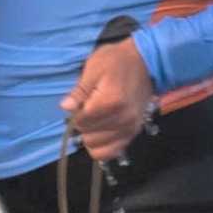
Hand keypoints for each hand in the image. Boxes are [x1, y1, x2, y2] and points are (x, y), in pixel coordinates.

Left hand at [63, 37, 157, 161]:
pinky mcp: (135, 132)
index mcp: (110, 101)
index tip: (81, 103)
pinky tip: (102, 132)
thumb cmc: (117, 61)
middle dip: (84, 125)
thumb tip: (66, 107)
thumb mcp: (94, 67)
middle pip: (89, 137)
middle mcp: (122, 119)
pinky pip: (113, 151)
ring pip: (98, 148)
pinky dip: (104, 145)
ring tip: (96, 120)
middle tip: (89, 109)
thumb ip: (80, 90)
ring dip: (93, 136)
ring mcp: (130, 128)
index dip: (76, 114)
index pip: (81, 123)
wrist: (145, 61)